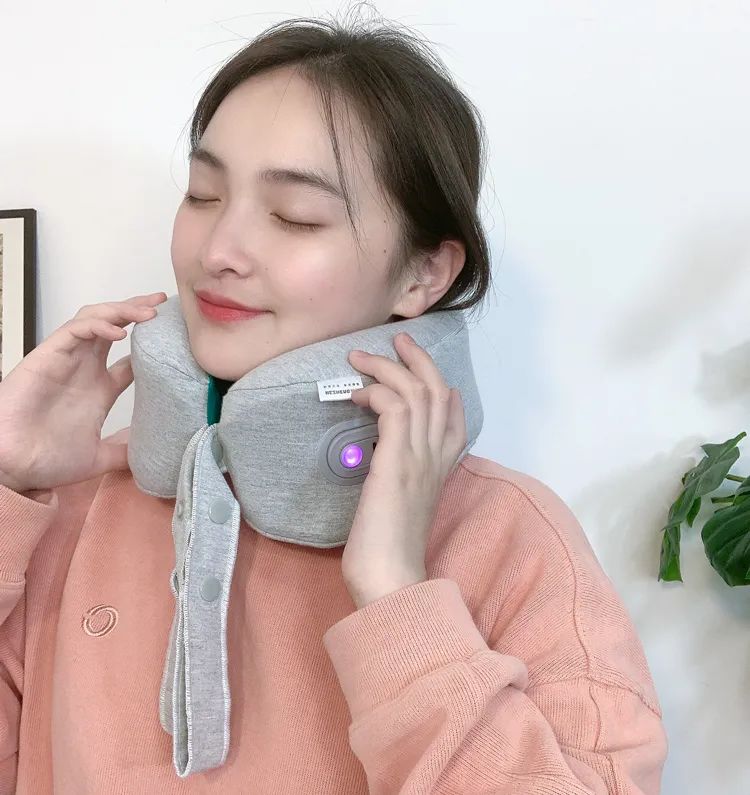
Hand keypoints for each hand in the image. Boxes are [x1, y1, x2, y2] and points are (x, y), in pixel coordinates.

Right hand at [0, 292, 166, 492]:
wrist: (12, 466)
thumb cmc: (45, 459)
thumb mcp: (98, 458)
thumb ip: (123, 454)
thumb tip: (150, 457)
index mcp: (99, 388)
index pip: (131, 358)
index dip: (151, 344)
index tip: (175, 335)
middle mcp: (85, 368)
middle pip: (115, 325)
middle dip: (138, 310)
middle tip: (163, 303)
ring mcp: (67, 360)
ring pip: (96, 319)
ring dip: (122, 311)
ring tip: (148, 312)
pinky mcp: (47, 356)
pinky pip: (74, 330)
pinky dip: (97, 325)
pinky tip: (119, 332)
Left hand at [342, 331, 467, 607]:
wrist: (390, 580)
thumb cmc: (388, 551)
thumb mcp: (399, 506)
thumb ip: (400, 479)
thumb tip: (386, 459)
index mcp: (440, 469)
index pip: (454, 418)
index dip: (442, 389)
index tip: (424, 374)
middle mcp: (436, 458)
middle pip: (438, 391)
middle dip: (418, 360)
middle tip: (396, 341)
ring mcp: (419, 457)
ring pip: (416, 391)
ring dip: (388, 367)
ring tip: (361, 356)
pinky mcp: (396, 461)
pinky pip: (394, 407)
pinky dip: (376, 392)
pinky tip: (357, 395)